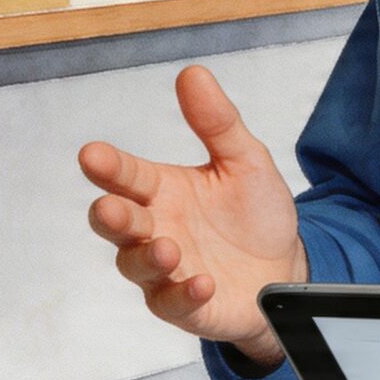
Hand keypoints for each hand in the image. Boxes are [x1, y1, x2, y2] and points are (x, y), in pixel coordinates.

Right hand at [79, 65, 306, 366]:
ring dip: (147, 257)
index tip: (92, 155)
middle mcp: (155, 228)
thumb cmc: (256, 215)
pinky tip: (202, 281)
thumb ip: (217, 122)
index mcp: (162, 190)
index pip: (127, 175)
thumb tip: (192, 73)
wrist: (287, 269)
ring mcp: (166, 270)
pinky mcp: (185, 306)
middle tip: (111, 207)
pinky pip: (172, 303)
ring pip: (136, 266)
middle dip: (112, 215)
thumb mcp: (245, 161)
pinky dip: (184, 293)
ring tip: (168, 247)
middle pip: (117, 222)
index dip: (109, 166)